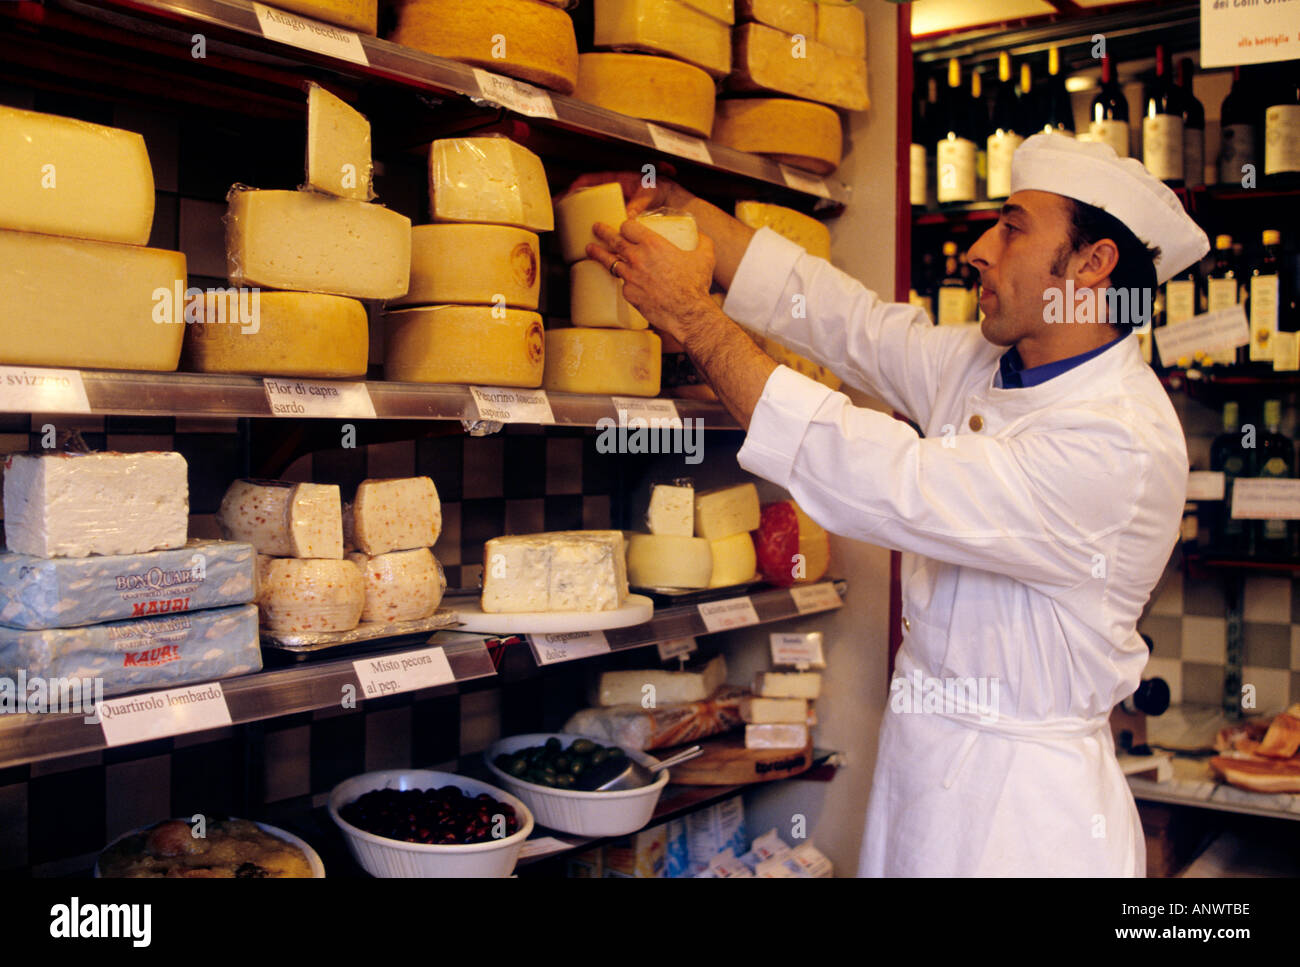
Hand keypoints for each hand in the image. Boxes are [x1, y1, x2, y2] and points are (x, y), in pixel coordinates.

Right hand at [561, 169, 690, 216]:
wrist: (672, 196)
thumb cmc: (660, 188)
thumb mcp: (649, 192)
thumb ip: (639, 202)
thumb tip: (627, 218)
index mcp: (615, 180)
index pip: (589, 180)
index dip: (574, 187)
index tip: (563, 195)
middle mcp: (611, 191)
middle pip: (585, 195)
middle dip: (568, 202)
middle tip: (556, 212)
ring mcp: (614, 203)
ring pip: (591, 208)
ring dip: (578, 216)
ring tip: (565, 226)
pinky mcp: (618, 215)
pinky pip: (602, 219)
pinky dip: (593, 226)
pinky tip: (587, 236)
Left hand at [588, 219, 715, 343]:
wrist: (687, 313)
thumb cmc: (696, 285)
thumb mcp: (705, 257)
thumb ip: (703, 242)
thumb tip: (702, 236)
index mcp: (653, 244)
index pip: (629, 226)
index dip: (626, 225)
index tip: (625, 227)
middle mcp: (637, 258)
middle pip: (613, 240)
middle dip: (603, 231)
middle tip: (596, 227)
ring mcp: (630, 277)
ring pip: (609, 261)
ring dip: (599, 253)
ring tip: (590, 248)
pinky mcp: (629, 294)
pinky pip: (624, 285)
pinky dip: (626, 282)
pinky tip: (625, 282)